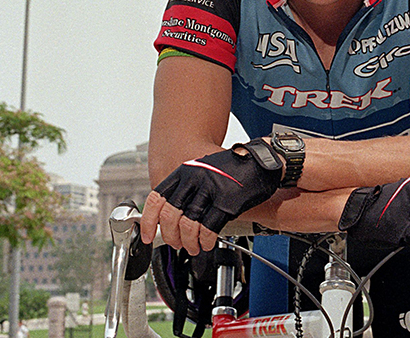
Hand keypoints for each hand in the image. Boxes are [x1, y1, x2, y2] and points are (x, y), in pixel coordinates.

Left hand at [140, 140, 281, 253]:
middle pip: (170, 215)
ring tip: (194, 247)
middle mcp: (195, 178)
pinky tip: (208, 243)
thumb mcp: (204, 170)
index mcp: (186, 171)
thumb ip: (187, 188)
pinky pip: (209, 229)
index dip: (148, 221)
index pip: (157, 198)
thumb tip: (171, 215)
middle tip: (176, 244)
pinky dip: (206, 241)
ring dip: (189, 243)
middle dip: (170, 236)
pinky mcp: (227, 202)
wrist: (261, 161)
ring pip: (189, 225)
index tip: (147, 235)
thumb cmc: (234, 168)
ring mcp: (211, 190)